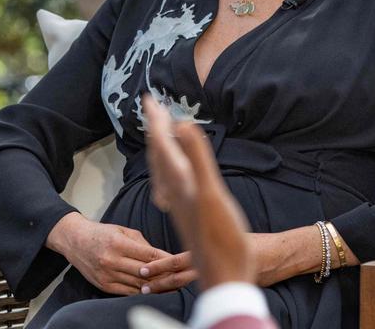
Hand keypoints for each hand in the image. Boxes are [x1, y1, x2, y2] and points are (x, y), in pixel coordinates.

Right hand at [45, 211, 171, 294]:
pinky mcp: (104, 285)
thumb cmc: (101, 233)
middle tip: (178, 276)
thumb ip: (142, 244)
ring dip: (154, 285)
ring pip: (137, 284)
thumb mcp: (122, 230)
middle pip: (145, 272)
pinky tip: (150, 289)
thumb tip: (161, 257)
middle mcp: (111, 260)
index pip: (148, 255)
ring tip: (168, 285)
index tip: (178, 263)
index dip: (166, 261)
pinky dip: (141, 291)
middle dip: (163, 275)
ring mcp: (107, 274)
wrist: (75, 241)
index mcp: (118, 243)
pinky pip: (127, 291)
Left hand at [141, 95, 252, 290]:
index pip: (162, 144)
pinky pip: (171, 184)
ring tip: (160, 134)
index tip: (149, 97)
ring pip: (163, 170)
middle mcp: (175, 192)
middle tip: (151, 106)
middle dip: (155, 129)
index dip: (156, 120)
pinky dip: (170, 170)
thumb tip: (181, 124)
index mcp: (179, 183)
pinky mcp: (187, 215)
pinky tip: (173, 176)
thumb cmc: (222, 239)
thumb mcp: (211, 194)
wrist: (225, 277)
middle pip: (159, 155)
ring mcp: (180, 205)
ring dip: (160, 147)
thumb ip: (197, 158)